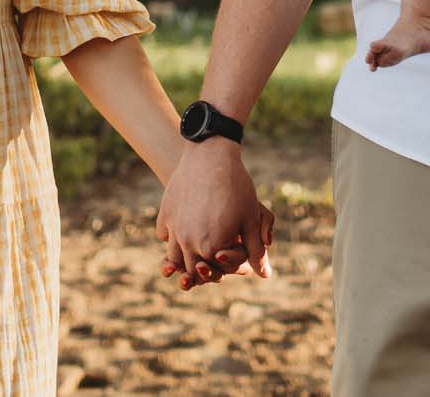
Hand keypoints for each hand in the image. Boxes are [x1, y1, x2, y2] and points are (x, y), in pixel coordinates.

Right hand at [155, 139, 270, 290]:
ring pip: (175, 256)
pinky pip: (164, 235)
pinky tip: (183, 228)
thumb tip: (265, 275)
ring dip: (185, 256)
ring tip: (197, 246)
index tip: (231, 253)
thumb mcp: (251, 219)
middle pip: (193, 269)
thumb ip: (257, 251)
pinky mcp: (164, 214)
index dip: (226, 267)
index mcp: (212, 249)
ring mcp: (173, 229)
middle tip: (213, 255)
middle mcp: (188, 242)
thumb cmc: (236, 188)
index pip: (216, 272)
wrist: (210, 155)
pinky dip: (172, 237)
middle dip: (204, 267)